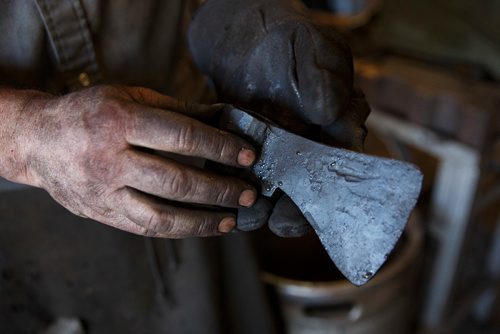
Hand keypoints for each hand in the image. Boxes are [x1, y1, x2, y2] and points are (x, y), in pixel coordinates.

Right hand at [15, 86, 257, 237]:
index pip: (181, 136)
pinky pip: (146, 228)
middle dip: (219, 189)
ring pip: (161, 215)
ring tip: (232, 219)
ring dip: (203, 220)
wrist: (38, 140)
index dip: (219, 147)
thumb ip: (175, 109)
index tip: (248, 155)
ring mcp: (104, 191)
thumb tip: (221, 117)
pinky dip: (179, 230)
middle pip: (176, 181)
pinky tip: (203, 227)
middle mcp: (110, 159)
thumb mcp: (128, 97)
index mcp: (118, 121)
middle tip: (249, 192)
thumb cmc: (89, 113)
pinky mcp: (102, 213)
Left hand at [189, 0, 369, 235]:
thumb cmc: (291, 44)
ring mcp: (274, 158)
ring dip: (259, 209)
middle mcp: (307, 153)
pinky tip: (221, 199)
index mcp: (335, 134)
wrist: (247, 41)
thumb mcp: (316, 53)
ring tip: (245, 214)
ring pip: (271, 195)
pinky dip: (231, 192)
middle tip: (278, 223)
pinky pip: (238, 181)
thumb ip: (325, 81)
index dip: (326, 200)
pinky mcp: (242, 157)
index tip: (310, 213)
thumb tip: (328, 113)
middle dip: (292, 214)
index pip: (339, 174)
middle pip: (305, 196)